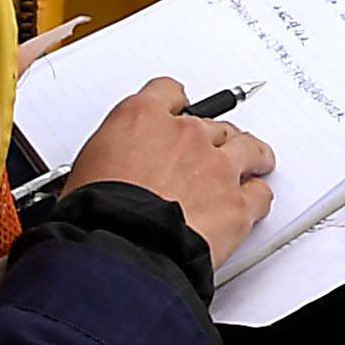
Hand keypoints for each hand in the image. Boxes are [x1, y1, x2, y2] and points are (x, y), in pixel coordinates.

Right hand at [71, 77, 279, 261]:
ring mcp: (216, 168)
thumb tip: (109, 171)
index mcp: (142, 119)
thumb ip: (111, 158)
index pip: (167, 92)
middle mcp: (186, 135)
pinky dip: (257, 198)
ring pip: (247, 148)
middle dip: (209, 141)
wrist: (120, 251)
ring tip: (255, 161)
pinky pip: (259, 194)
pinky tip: (254, 202)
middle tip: (205, 156)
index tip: (177, 110)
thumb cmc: (94, 217)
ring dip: (250, 156)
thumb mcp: (84, 171)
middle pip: (211, 125)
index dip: (175, 104)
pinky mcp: (236, 205)